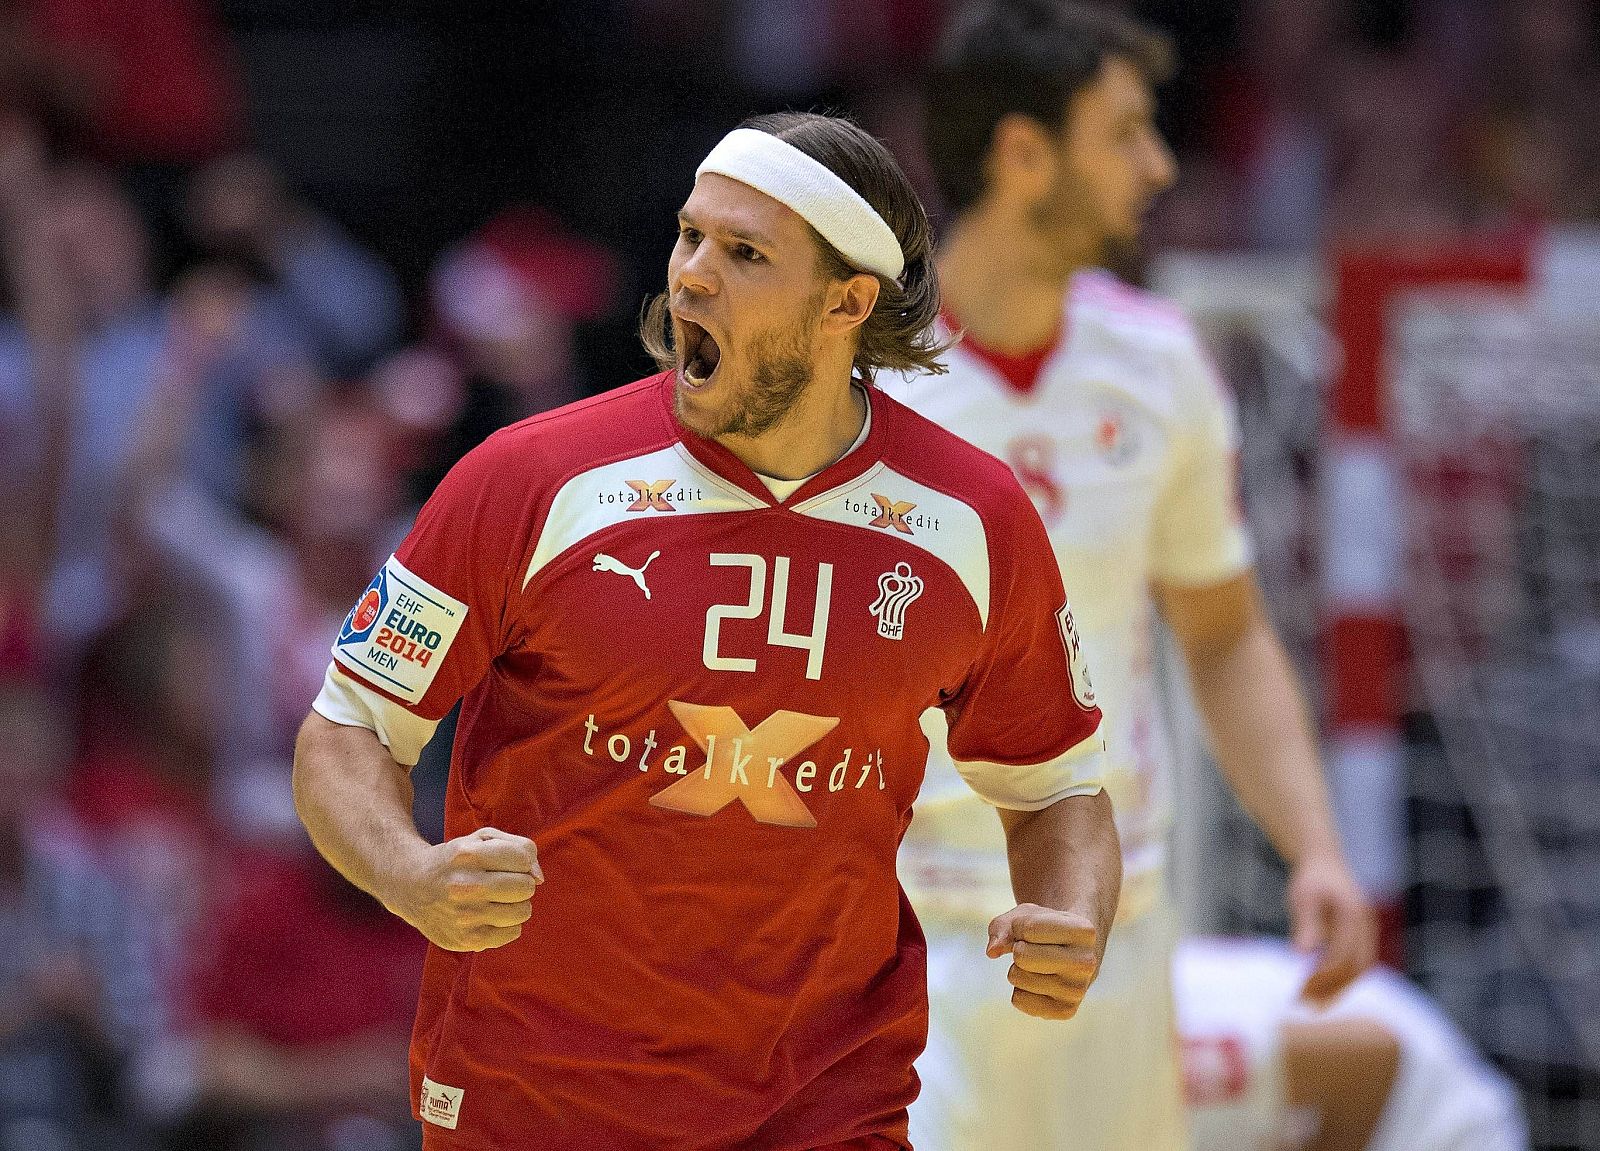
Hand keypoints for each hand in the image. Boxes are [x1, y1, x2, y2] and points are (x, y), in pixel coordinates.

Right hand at [382, 827, 541, 951]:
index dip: (521, 861)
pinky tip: (489, 915)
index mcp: (468, 855)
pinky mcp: (465, 940)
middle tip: (503, 883)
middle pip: (526, 887)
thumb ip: (519, 847)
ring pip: (522, 911)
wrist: (410, 886)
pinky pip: (512, 933)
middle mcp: (464, 886)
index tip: (507, 863)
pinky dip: (507, 924)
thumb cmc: (456, 860)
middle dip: (520, 883)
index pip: (523, 858)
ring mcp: (464, 916)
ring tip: (496, 899)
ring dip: (516, 904)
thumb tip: (540, 878)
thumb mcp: (481, 839)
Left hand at [987, 904, 1101, 1019]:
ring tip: (1039, 965)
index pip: (1028, 928)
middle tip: (1035, 948)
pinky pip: (1018, 1000)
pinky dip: (1020, 990)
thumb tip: (992, 951)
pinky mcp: (1066, 1011)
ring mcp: (1078, 990)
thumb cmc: (1046, 927)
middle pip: (1022, 956)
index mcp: (1084, 931)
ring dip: (1019, 969)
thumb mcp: (1025, 915)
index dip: (1019, 926)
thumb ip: (1002, 927)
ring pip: (1017, 977)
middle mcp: (1087, 962)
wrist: (1073, 950)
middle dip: (1018, 949)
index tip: (1033, 928)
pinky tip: (1040, 982)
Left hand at [1288, 851, 1375, 1003]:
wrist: (1325, 862)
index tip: (1302, 990)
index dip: (1324, 976)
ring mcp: (1367, 932)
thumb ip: (1306, 923)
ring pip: (1360, 970)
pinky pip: (1357, 965)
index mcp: (1354, 914)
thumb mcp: (1303, 897)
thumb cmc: (1311, 878)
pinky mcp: (1362, 938)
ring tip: (1314, 1005)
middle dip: (1334, 990)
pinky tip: (1321, 991)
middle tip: (1309, 1007)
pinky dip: (1342, 980)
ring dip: (1339, 989)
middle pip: (1357, 968)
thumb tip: (1301, 953)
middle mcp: (1366, 925)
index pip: (1342, 955)